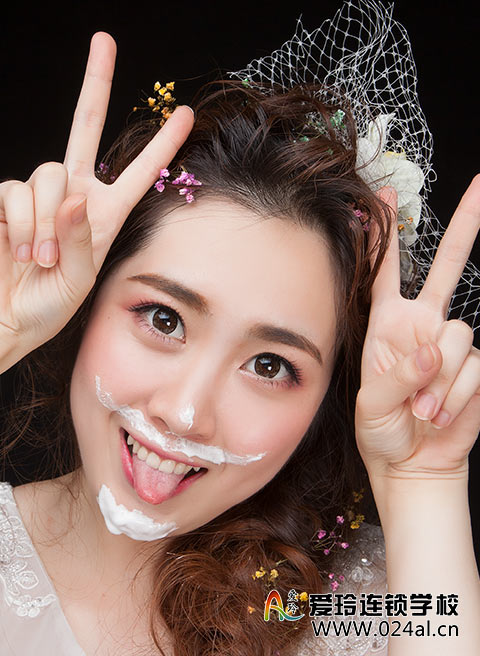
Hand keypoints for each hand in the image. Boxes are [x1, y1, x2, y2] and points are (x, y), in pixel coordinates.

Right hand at [0, 33, 193, 369]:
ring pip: (46, 173)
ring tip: (42, 260)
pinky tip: (20, 249)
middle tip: (104, 40)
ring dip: (44, 222)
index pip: (137, 172)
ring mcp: (39, 196)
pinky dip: (21, 222)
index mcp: (104, 215)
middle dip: (95, 84)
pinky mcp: (6, 200)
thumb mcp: (79, 280)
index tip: (183, 115)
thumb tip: (73, 196)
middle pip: (84, 128)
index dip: (160, 145)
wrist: (8, 320)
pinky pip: (15, 191)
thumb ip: (81, 239)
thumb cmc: (48, 308)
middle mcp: (73, 197)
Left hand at [355, 177, 479, 480]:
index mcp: (386, 325)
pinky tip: (439, 413)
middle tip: (478, 189)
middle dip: (464, 229)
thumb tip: (433, 350)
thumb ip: (398, 375)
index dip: (386, 237)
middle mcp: (421, 326)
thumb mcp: (372, 405)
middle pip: (446, 268)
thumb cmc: (382, 431)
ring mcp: (449, 345)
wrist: (412, 463)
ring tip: (421, 408)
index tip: (387, 197)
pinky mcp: (473, 368)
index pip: (385, 272)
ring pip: (460, 335)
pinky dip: (456, 395)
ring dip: (440, 380)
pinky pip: (475, 368)